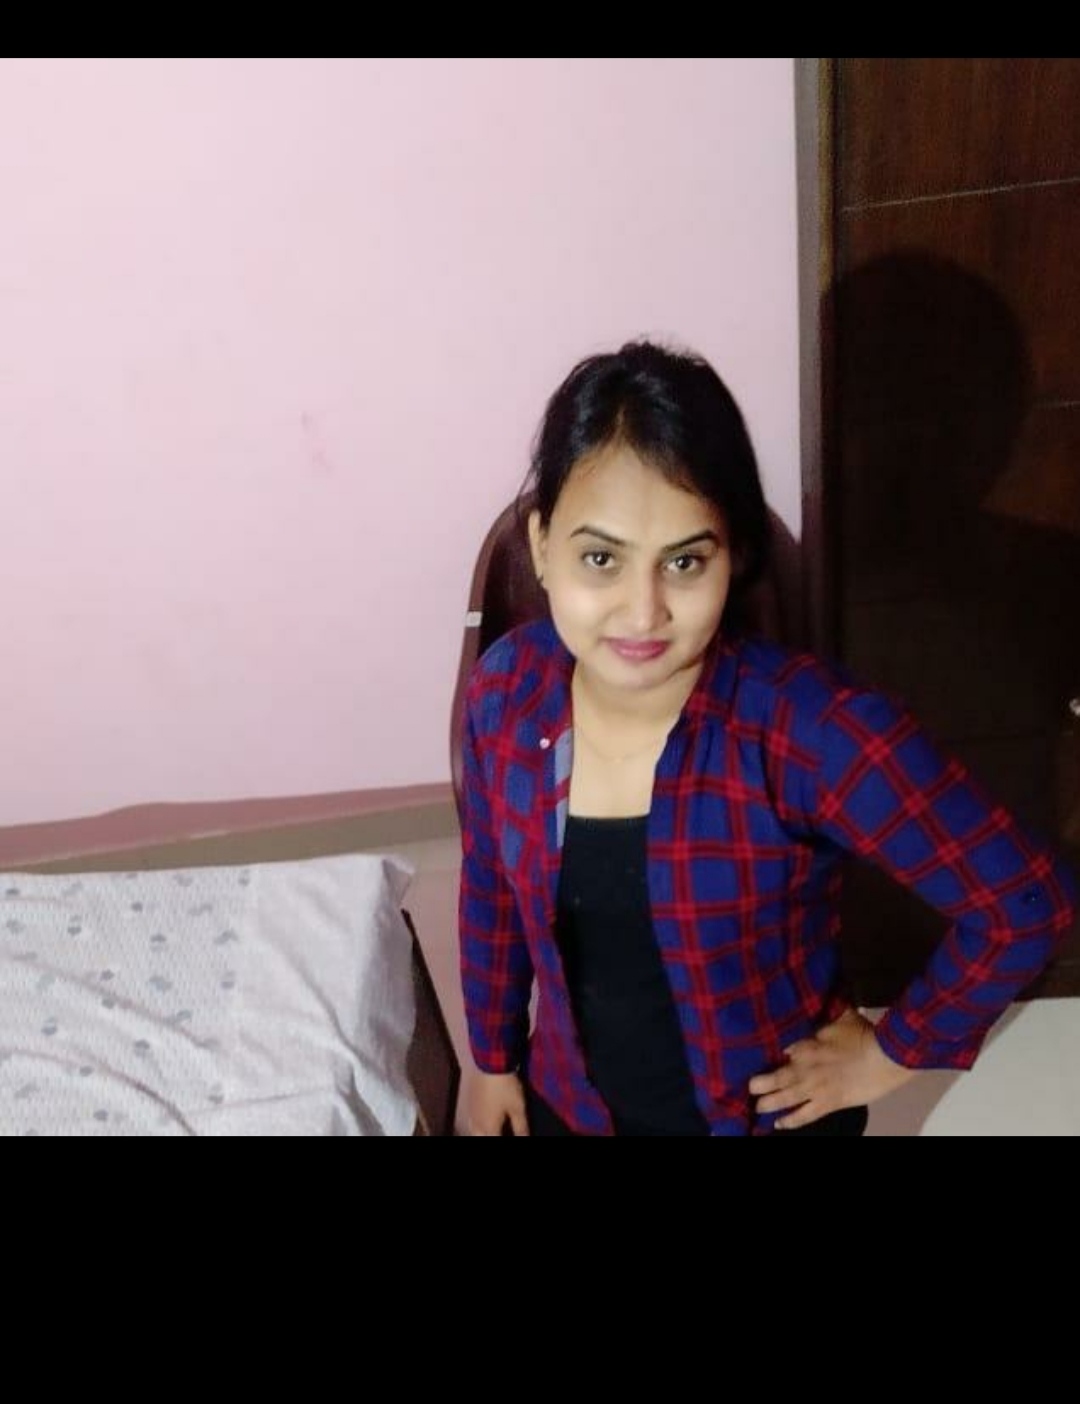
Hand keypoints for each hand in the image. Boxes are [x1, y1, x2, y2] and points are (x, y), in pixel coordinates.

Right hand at [463, 1069, 529, 1135]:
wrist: (490, 1063)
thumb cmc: (506, 1087)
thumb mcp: (518, 1108)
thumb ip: (521, 1127)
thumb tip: (525, 1138)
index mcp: (489, 1127)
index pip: (495, 1141)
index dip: (505, 1140)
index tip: (513, 1136)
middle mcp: (477, 1122)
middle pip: (481, 1138)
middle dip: (489, 1137)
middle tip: (498, 1132)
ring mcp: (471, 1111)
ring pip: (473, 1130)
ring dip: (481, 1133)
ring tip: (490, 1130)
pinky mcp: (469, 1099)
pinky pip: (470, 1118)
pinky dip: (477, 1123)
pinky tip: (483, 1118)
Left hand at [748, 1009, 916, 1129]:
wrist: (886, 1057)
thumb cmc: (864, 1035)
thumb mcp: (840, 1016)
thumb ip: (823, 1016)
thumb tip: (812, 1009)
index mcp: (806, 1046)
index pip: (782, 1053)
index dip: (770, 1057)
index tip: (758, 1059)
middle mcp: (805, 1068)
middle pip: (776, 1078)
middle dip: (760, 1084)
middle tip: (749, 1088)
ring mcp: (815, 1088)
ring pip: (785, 1098)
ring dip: (769, 1103)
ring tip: (757, 1107)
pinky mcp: (829, 1104)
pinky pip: (805, 1116)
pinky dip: (790, 1121)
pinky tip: (778, 1123)